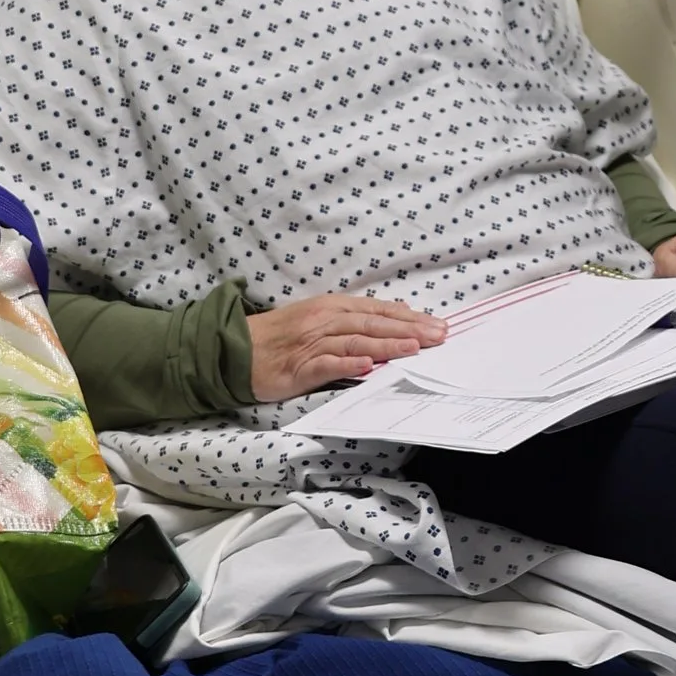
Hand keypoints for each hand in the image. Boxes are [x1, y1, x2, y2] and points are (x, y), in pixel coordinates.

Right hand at [247, 292, 447, 403]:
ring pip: (355, 342)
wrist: (237, 349)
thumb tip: (394, 321)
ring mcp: (312, 343)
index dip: (410, 317)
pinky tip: (368, 367)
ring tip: (414, 348)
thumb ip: (353, 321)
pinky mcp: (299, 368)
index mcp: (332, 307)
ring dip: (386, 345)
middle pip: (373, 323)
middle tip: (439, 336)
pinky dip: (348, 365)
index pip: (378, 310)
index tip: (438, 325)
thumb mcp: (319, 319)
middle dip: (409, 330)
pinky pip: (327, 365)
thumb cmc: (282, 335)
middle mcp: (325, 320)